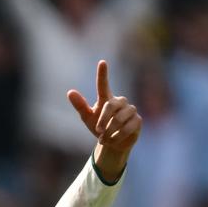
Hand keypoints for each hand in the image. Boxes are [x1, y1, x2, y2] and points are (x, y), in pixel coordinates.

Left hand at [68, 60, 141, 182]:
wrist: (113, 144)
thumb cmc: (100, 128)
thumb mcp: (88, 118)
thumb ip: (80, 105)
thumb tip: (70, 92)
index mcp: (106, 98)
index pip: (103, 85)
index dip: (102, 74)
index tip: (102, 62)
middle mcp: (120, 101)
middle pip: (110, 106)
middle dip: (103, 120)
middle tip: (98, 131)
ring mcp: (130, 110)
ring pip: (119, 119)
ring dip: (109, 132)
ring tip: (104, 139)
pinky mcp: (137, 120)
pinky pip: (127, 128)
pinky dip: (117, 137)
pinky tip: (114, 140)